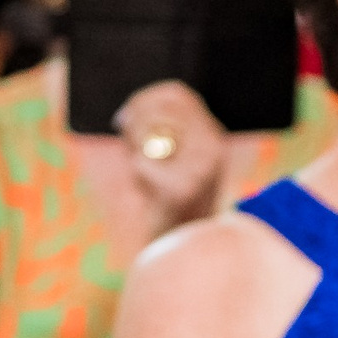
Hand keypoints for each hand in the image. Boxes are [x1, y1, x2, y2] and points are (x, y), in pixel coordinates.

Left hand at [114, 80, 228, 242]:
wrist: (187, 243)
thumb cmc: (175, 201)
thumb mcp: (182, 159)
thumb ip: (172, 131)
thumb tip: (138, 105)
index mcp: (214, 138)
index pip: (178, 94)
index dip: (146, 97)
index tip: (126, 115)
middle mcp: (212, 149)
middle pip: (161, 108)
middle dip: (135, 117)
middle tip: (122, 131)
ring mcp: (199, 169)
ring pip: (150, 131)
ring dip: (134, 144)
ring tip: (140, 166)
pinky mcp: (180, 189)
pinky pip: (141, 162)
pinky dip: (136, 173)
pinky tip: (147, 189)